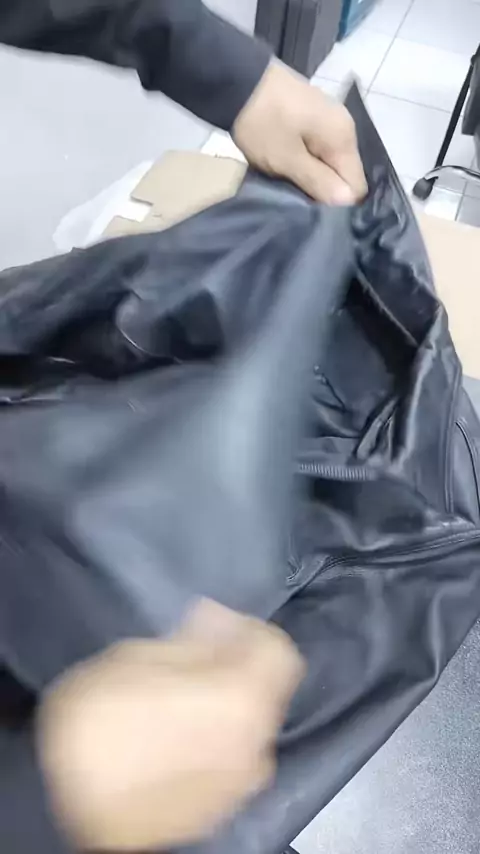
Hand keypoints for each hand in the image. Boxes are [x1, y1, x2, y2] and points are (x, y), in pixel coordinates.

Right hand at [37, 601, 302, 851]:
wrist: (66, 810)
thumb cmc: (97, 723)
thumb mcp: (135, 657)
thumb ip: (191, 639)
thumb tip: (217, 621)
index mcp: (241, 698)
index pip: (278, 647)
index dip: (247, 627)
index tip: (213, 624)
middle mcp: (257, 741)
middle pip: (266, 687)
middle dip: (236, 665)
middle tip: (192, 657)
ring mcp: (242, 781)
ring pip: (250, 724)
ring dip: (227, 704)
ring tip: (179, 699)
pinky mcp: (222, 807)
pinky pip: (233, 758)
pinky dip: (216, 738)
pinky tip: (176, 736)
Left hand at [234, 63, 366, 205]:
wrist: (236, 78)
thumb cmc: (263, 123)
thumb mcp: (287, 159)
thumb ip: (319, 181)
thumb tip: (348, 201)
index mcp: (343, 138)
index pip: (357, 186)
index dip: (339, 204)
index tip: (315, 211)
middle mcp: (344, 128)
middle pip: (344, 174)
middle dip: (325, 191)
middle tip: (299, 200)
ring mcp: (329, 120)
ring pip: (330, 163)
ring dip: (313, 177)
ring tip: (291, 184)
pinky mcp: (313, 118)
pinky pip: (318, 150)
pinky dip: (306, 162)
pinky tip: (289, 166)